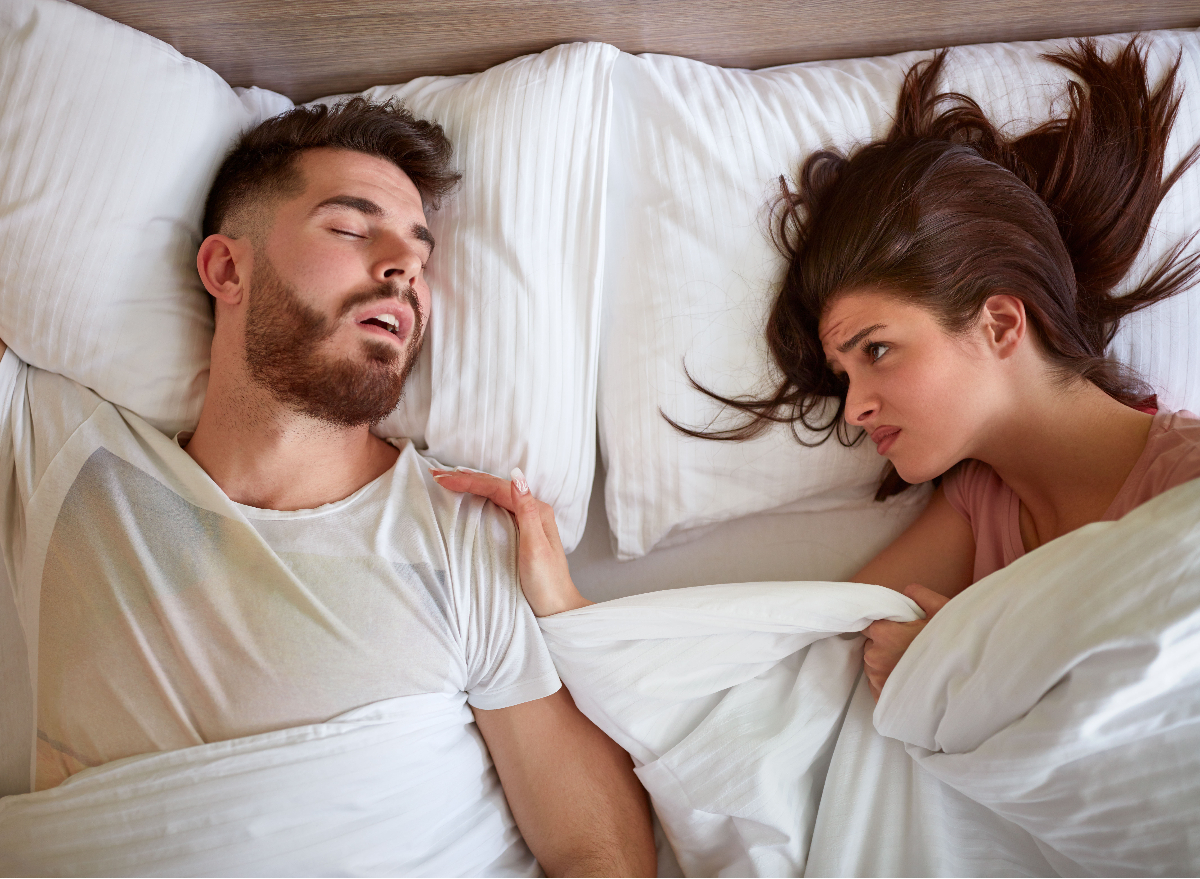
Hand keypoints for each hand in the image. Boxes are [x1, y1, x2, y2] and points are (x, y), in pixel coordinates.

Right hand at [430, 467, 590, 616]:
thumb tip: (517, 476)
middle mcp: (532, 511)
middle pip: (495, 487)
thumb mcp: (535, 547)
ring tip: (448, 480)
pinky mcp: (520, 532)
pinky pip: (495, 508)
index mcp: (536, 510)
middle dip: (466, 479)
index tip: (441, 479)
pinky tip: (469, 498)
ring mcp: (526, 521)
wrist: (557, 608)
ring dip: (471, 486)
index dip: (469, 481)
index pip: (496, 488)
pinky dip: (478, 499)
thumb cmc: (547, 582)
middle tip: (436, 475)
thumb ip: (526, 511)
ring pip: (494, 495)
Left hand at [862, 583, 948, 699]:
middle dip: (886, 647)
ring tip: (913, 668)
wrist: (965, 681)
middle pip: (872, 647)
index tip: (898, 632)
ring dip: (887, 666)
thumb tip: (909, 591)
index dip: (884, 628)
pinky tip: (910, 683)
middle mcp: (875, 657)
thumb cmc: (953, 644)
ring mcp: (878, 680)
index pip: (870, 626)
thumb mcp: (942, 610)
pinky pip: (879, 688)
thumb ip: (920, 596)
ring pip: (874, 668)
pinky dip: (890, 685)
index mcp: (884, 634)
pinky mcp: (883, 699)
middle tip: (910, 649)